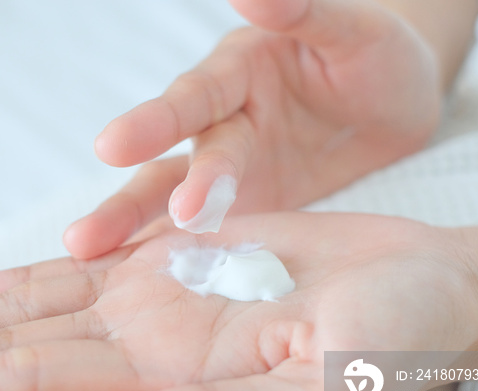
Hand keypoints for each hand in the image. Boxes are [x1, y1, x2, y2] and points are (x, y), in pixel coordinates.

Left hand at [0, 213, 477, 390]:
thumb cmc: (398, 340)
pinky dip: (27, 279)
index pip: (34, 384)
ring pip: (30, 307)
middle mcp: (145, 341)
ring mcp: (157, 300)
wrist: (425, 288)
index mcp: (171, 376)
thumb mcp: (324, 390)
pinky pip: (85, 268)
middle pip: (6, 349)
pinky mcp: (178, 261)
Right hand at [64, 0, 441, 258]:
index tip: (113, 149)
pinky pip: (205, 232)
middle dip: (135, 198)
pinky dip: (169, 251)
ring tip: (84, 253)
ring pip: (170, 199)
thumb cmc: (374, 58)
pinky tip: (133, 278)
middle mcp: (224, 124)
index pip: (196, 98)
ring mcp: (232, 171)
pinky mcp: (250, 207)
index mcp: (241, 74)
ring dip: (131, 227)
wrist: (394, 105)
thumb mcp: (353, 31)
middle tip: (88, 237)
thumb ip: (302, 14)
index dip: (156, 122)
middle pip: (170, 162)